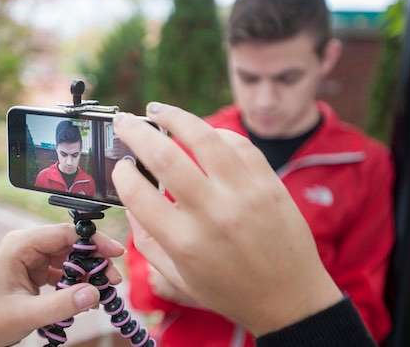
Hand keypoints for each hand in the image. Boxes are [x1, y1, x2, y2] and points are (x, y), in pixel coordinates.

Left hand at [0, 224, 124, 346]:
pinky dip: (78, 281)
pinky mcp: (36, 270)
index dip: (92, 240)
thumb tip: (94, 292)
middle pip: (70, 243)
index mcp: (19, 245)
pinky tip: (89, 295)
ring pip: (70, 256)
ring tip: (106, 289)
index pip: (63, 233)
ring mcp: (31, 257)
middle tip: (114, 279)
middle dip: (94, 259)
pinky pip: (64, 269)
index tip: (116, 252)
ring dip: (88, 271)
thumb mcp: (26, 314)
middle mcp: (26, 245)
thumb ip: (60, 304)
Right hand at [111, 103, 342, 335]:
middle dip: (135, 132)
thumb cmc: (228, 291)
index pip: (137, 194)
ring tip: (157, 111)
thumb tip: (130, 200)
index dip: (121, 173)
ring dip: (174, 117)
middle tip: (123, 122)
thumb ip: (146, 241)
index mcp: (184, 242)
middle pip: (163, 156)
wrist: (290, 299)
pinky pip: (238, 143)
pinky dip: (215, 132)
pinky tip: (200, 132)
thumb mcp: (177, 277)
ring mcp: (244, 194)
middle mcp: (212, 214)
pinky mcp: (268, 183)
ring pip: (203, 137)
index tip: (120, 166)